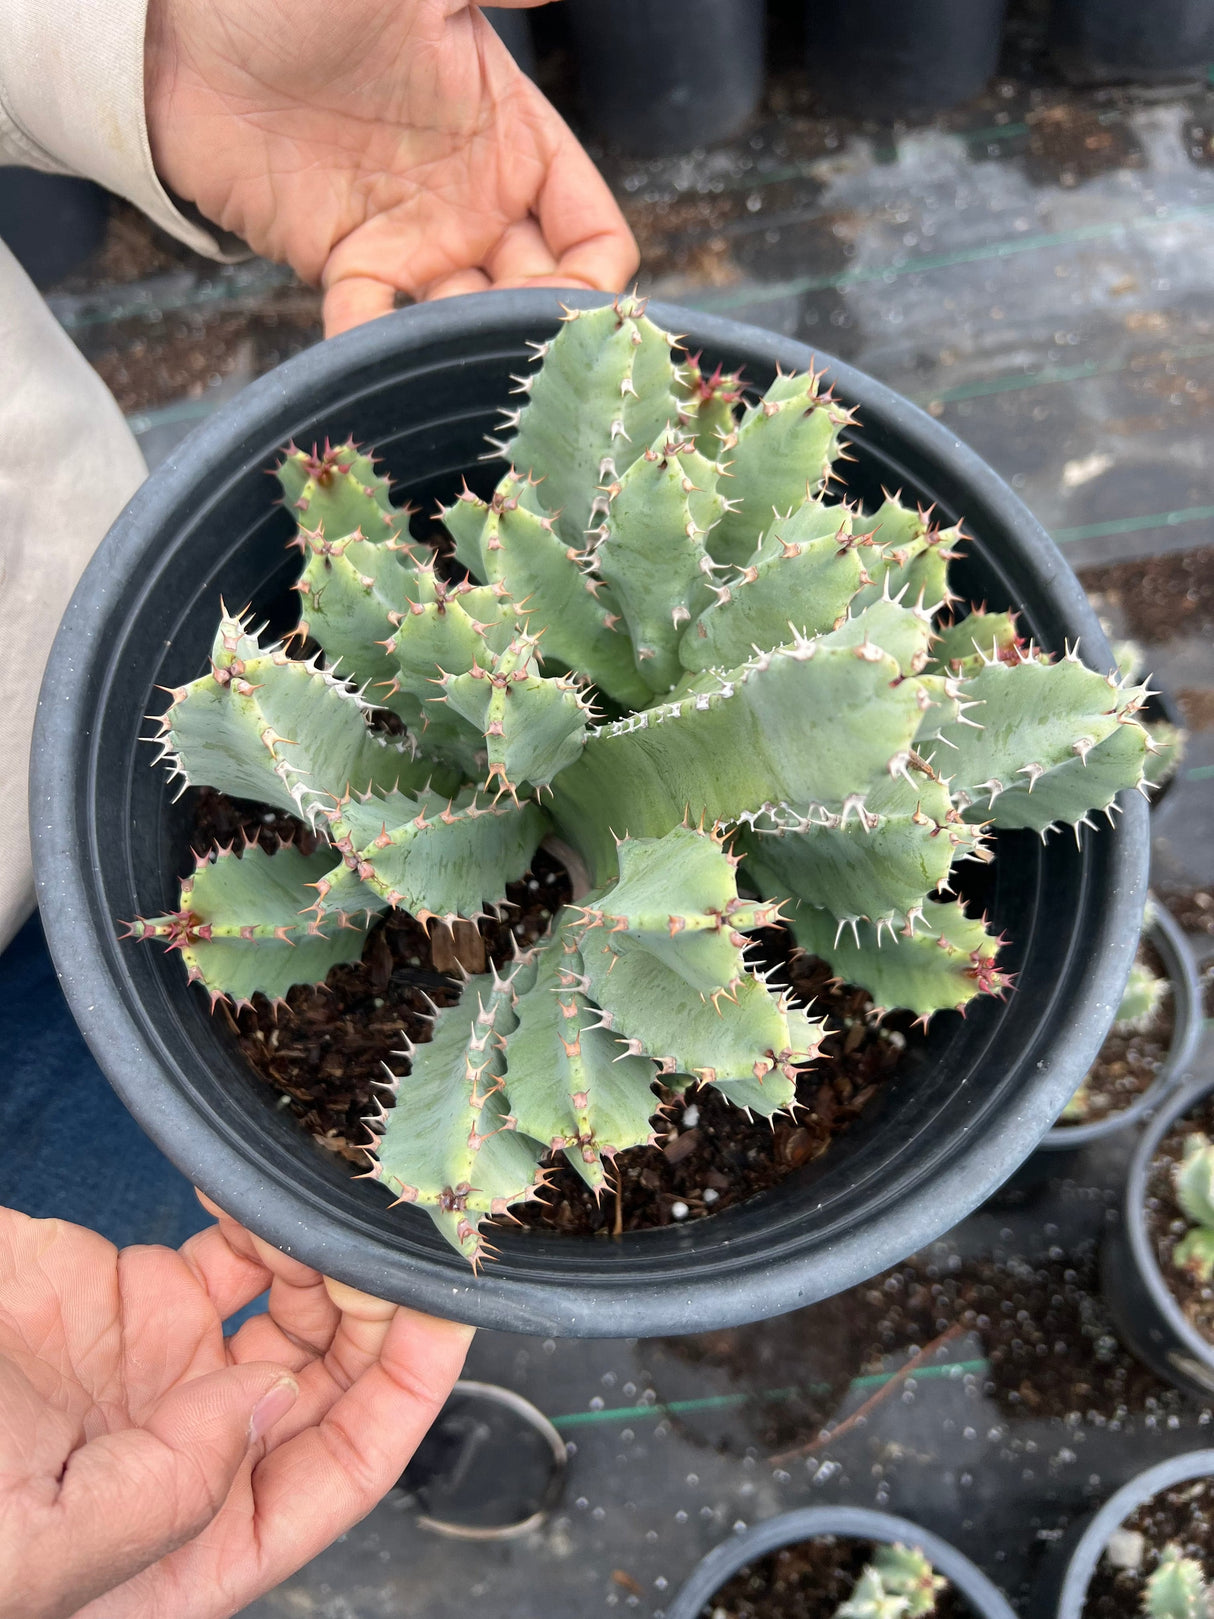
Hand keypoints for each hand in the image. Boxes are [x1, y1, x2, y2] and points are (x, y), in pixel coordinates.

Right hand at [0, 1200, 471, 1618]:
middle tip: (393, 1240)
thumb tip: (275, 1405)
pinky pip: (231, 1251)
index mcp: (188, 1545)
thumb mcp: (29, 1554)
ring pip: (297, 1308)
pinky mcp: (128, 1296)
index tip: (448, 1314)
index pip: (337, 1473)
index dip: (407, 1397)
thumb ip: (164, 1493)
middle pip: (335, 1380)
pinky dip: (265, 1215)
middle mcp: (195, 1453)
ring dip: (332, 1257)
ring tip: (335, 1208)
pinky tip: (270, 1191)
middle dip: (381, 1310)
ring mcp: (165, 1370)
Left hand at [144, 0, 639, 334]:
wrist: (185, 24)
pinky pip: (377, 328)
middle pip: (539, 296)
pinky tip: (385, 367)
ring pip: (466, 325)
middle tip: (522, 359)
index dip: (596, 280)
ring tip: (464, 374)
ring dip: (469, 354)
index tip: (578, 307)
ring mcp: (413, 242)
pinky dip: (382, 355)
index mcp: (514, 140)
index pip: (592, 236)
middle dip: (538, 333)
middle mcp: (475, 204)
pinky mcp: (346, 268)